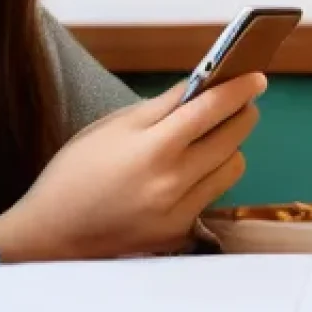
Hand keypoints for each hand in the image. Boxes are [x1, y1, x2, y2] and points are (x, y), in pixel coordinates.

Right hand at [0, 71, 265, 261]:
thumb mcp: (111, 127)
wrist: (55, 231)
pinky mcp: (183, 234)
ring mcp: (182, 212)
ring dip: (227, 147)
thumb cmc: (75, 170)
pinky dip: (206, 176)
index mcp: (153, 148)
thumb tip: (199, 88)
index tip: (255, 77)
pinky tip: (183, 171)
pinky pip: (211, 195)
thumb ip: (159, 108)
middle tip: (236, 101)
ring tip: (205, 138)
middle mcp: (175, 182)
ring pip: (231, 170)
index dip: (237, 90)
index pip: (210, 110)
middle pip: (232, 140)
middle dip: (240, 115)